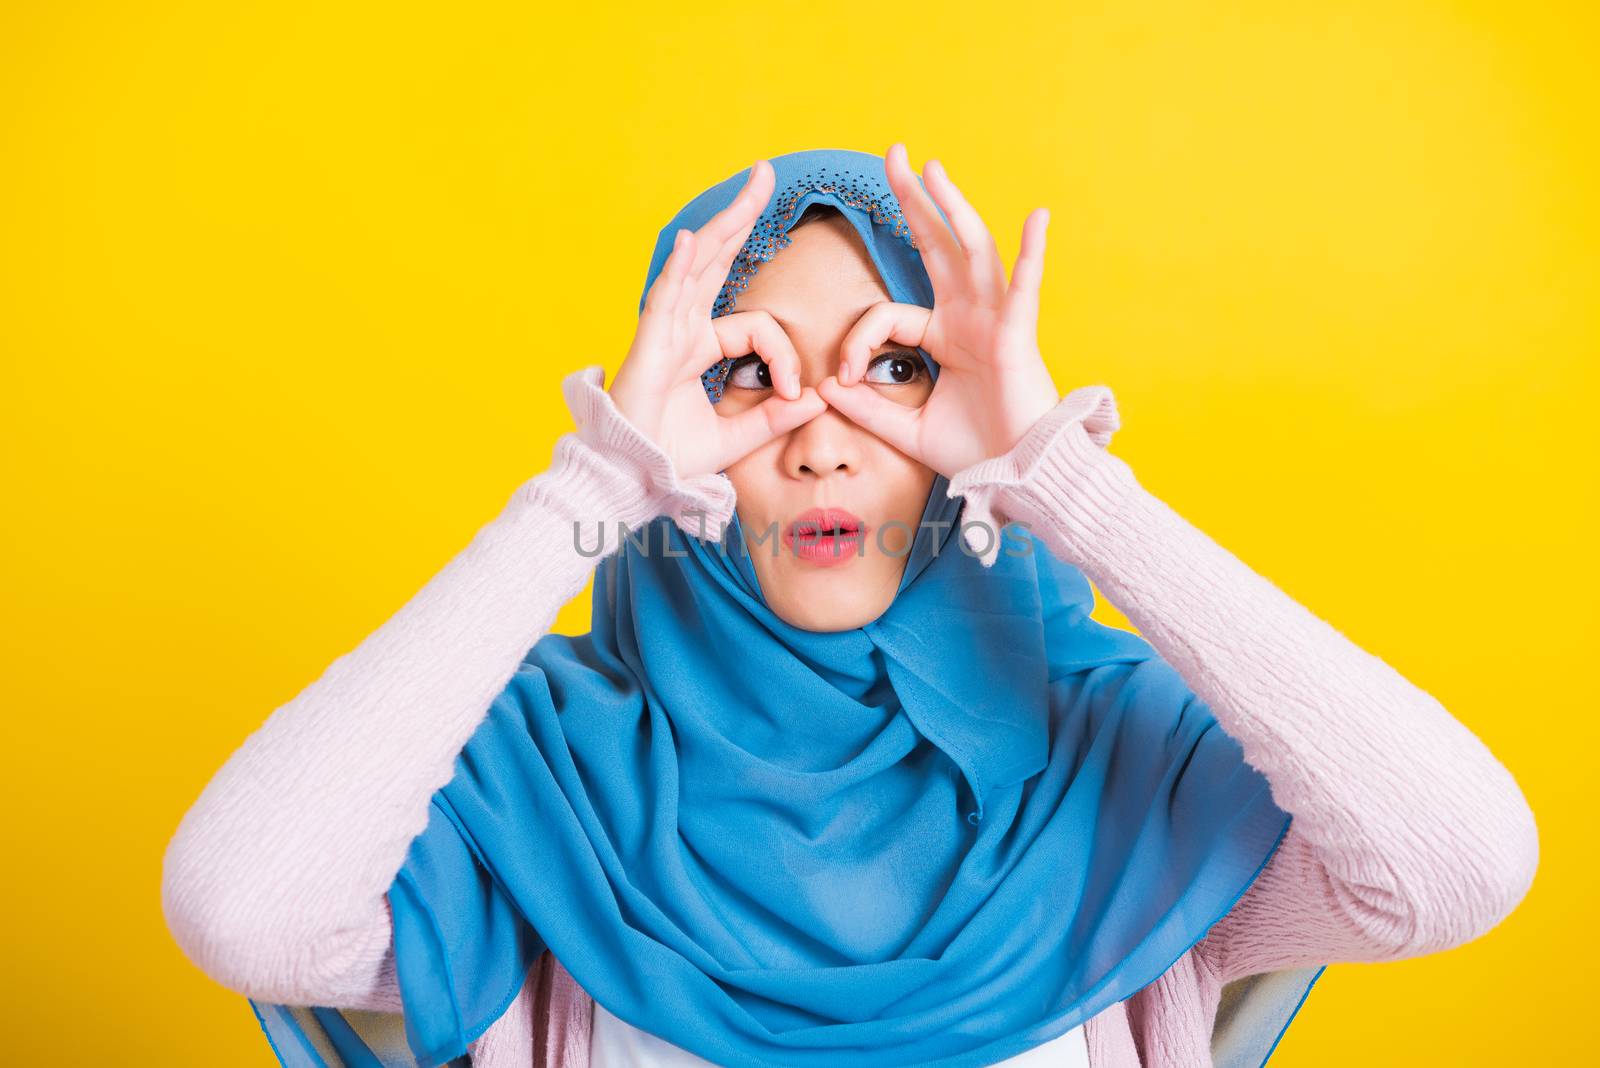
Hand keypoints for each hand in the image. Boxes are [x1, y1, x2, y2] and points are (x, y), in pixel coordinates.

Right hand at [610, 159, 826, 479]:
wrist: (631, 479)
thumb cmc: (671, 457)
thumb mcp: (737, 436)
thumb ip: (775, 417)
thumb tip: (818, 398)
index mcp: (700, 346)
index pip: (757, 327)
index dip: (784, 355)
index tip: (796, 392)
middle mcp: (682, 329)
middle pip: (718, 261)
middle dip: (742, 218)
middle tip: (765, 175)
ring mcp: (664, 332)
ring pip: (698, 266)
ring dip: (725, 225)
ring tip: (751, 187)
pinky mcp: (648, 345)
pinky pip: (666, 299)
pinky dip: (679, 269)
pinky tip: (694, 241)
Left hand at [816, 143, 1059, 477]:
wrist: (1017, 478)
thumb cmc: (974, 451)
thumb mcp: (905, 430)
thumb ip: (866, 407)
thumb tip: (824, 388)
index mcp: (945, 336)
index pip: (887, 315)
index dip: (858, 342)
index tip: (844, 378)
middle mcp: (969, 318)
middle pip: (938, 247)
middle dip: (915, 201)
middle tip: (894, 156)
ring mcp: (995, 321)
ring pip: (972, 253)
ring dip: (954, 208)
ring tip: (933, 168)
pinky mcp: (1017, 336)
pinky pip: (1026, 288)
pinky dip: (1033, 252)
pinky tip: (1036, 217)